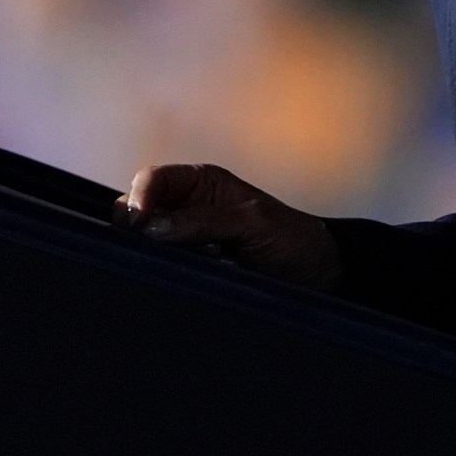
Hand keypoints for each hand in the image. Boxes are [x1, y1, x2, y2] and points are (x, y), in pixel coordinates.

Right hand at [113, 163, 343, 291]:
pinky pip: (165, 268)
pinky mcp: (191, 269)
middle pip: (139, 211)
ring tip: (202, 261)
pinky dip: (173, 272)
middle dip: (144, 229)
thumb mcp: (253, 223)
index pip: (153, 179)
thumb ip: (203, 220)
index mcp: (203, 183)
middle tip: (169, 248)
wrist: (318, 276)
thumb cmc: (293, 239)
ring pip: (148, 244)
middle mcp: (189, 207)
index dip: (138, 197)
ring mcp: (187, 241)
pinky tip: (197, 276)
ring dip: (163, 254)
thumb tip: (151, 227)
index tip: (137, 223)